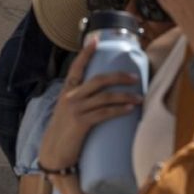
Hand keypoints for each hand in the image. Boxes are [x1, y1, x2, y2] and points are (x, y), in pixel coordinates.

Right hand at [37, 42, 141, 169]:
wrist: (54, 153)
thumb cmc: (65, 132)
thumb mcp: (68, 111)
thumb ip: (81, 100)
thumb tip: (102, 93)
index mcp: (67, 91)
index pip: (76, 68)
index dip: (86, 53)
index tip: (95, 40)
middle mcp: (70, 97)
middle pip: (99, 80)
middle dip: (119, 76)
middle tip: (135, 77)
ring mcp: (75, 109)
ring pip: (105, 97)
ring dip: (125, 96)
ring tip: (139, 98)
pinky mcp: (81, 123)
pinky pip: (104, 113)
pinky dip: (119, 110)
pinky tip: (130, 110)